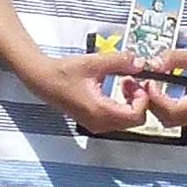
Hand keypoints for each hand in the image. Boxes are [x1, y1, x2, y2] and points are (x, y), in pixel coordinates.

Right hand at [23, 49, 160, 137]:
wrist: (44, 80)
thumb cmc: (63, 73)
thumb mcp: (94, 63)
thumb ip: (120, 61)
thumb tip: (139, 63)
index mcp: (100, 111)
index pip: (136, 114)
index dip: (143, 98)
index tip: (140, 82)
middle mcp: (99, 122)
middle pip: (135, 121)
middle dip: (139, 100)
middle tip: (134, 81)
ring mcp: (96, 124)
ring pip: (127, 121)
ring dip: (131, 102)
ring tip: (125, 82)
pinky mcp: (94, 121)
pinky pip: (117, 119)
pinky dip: (123, 105)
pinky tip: (117, 89)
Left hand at [139, 33, 186, 132]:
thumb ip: (174, 59)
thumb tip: (152, 63)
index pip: (172, 110)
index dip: (156, 99)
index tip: (148, 82)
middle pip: (169, 120)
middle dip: (153, 105)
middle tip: (144, 86)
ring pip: (172, 120)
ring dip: (158, 107)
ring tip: (151, 87)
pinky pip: (179, 115)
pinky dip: (166, 106)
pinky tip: (161, 91)